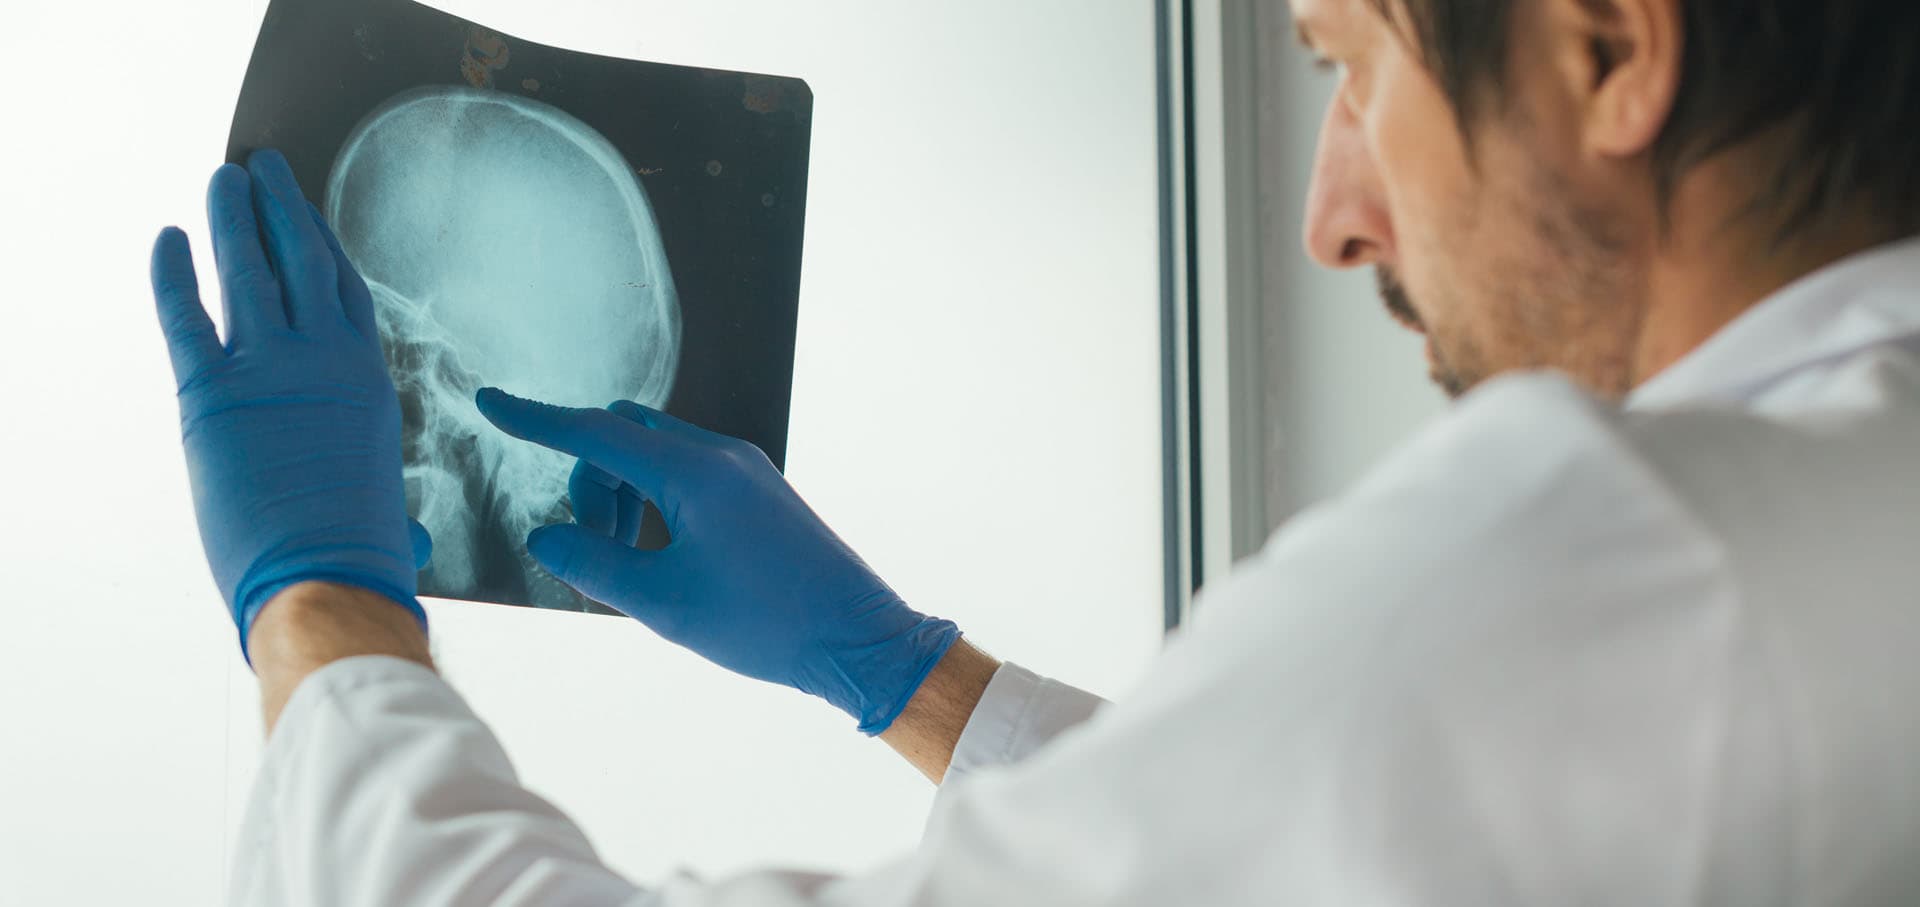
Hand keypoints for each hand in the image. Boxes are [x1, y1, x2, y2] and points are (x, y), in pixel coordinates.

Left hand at [149, 150, 426, 657]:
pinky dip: (173, 273)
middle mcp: (324, 359)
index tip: (306, 214)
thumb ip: (397, 510)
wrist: (328, 577)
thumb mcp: (393, 517)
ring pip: (247, 270)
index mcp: (368, 381)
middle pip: (300, 260)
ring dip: (233, 218)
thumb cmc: (364, 558)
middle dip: (280, 208)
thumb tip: (416, 542)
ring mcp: (269, 368)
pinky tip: (169, 238)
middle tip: (264, 170)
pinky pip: (185, 315)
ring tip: (224, 179)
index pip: (344, 290)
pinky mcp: (212, 393)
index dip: (323, 244)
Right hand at [476, 388, 960, 733]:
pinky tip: (664, 556)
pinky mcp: (763, 491)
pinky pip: (690, 473)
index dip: (537, 420)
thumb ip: (591, 563)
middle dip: (589, 479)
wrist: (857, 639)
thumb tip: (546, 536)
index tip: (493, 402)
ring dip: (623, 493)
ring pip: (657, 454)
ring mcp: (748, 470)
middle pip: (624, 436)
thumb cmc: (766, 624)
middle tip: (592, 547)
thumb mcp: (661, 602)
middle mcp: (723, 456)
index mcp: (693, 472)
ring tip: (630, 563)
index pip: (595, 432)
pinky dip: (658, 500)